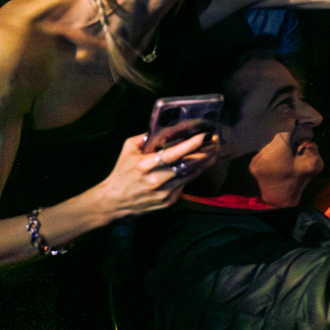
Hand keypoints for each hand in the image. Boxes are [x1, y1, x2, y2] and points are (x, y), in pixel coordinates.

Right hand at [96, 132, 214, 220]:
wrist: (114, 201)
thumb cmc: (122, 171)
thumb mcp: (128, 149)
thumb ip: (145, 137)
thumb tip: (164, 128)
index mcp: (145, 165)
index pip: (173, 154)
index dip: (191, 145)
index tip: (204, 136)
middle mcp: (156, 180)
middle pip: (186, 165)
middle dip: (204, 152)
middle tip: (215, 143)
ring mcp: (163, 193)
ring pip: (190, 175)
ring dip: (203, 163)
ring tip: (213, 152)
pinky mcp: (168, 202)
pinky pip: (184, 185)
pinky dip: (192, 174)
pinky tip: (199, 166)